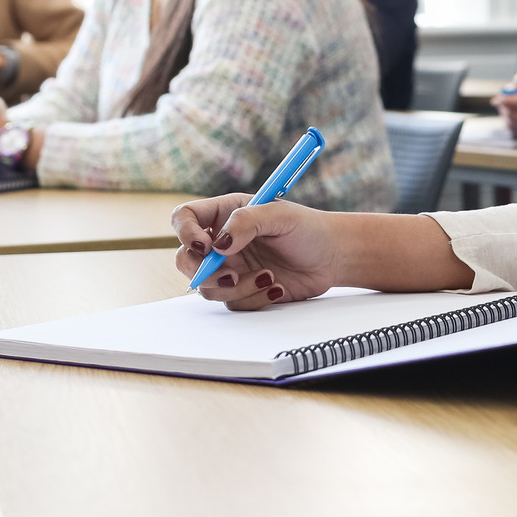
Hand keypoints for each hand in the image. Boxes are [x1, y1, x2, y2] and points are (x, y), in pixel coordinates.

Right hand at [172, 195, 341, 309]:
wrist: (332, 257)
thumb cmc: (308, 228)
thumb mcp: (280, 215)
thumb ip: (246, 223)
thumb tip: (218, 245)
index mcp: (225, 214)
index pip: (185, 218)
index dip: (185, 232)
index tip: (205, 246)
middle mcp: (222, 241)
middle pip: (186, 259)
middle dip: (204, 272)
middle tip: (231, 275)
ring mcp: (230, 267)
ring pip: (208, 287)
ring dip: (238, 288)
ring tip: (269, 276)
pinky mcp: (243, 290)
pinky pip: (232, 303)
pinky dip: (254, 298)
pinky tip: (278, 286)